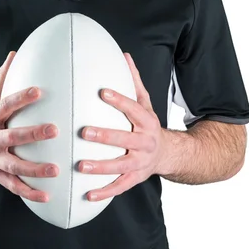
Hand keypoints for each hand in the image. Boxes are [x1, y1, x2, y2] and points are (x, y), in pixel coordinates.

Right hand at [0, 51, 58, 202]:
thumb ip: (3, 78)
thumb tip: (15, 52)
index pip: (5, 105)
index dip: (21, 97)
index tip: (39, 90)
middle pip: (11, 137)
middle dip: (32, 134)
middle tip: (54, 130)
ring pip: (13, 166)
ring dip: (34, 169)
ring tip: (55, 169)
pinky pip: (13, 186)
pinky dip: (29, 193)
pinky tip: (48, 195)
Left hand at [78, 53, 164, 201]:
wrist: (168, 153)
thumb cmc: (147, 123)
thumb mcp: (145, 101)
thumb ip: (133, 80)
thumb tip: (124, 54)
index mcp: (146, 121)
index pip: (133, 109)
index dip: (119, 100)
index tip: (102, 92)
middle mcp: (145, 142)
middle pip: (125, 140)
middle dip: (105, 136)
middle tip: (84, 131)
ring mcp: (140, 162)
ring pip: (120, 166)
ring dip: (100, 167)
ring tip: (80, 165)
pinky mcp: (135, 178)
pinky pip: (119, 187)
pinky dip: (105, 192)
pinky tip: (88, 194)